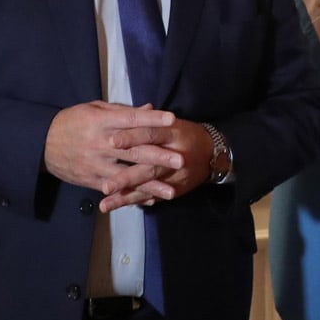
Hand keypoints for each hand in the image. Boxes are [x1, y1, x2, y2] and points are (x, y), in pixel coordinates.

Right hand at [43, 101, 179, 192]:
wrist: (41, 144)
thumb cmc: (72, 121)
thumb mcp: (95, 109)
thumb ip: (123, 111)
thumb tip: (150, 108)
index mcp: (102, 122)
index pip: (131, 120)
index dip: (152, 119)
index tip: (172, 119)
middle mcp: (100, 143)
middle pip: (133, 150)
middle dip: (158, 156)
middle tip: (181, 160)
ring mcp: (96, 164)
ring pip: (127, 175)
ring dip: (150, 184)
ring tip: (170, 191)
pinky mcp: (91, 180)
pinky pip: (115, 189)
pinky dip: (133, 195)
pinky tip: (151, 200)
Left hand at [97, 118, 214, 212]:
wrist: (213, 153)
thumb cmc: (184, 133)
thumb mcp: (169, 122)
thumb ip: (146, 120)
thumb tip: (119, 114)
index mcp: (173, 133)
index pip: (151, 133)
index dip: (132, 137)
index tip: (112, 141)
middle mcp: (176, 155)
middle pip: (149, 167)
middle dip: (127, 178)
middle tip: (106, 186)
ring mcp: (177, 175)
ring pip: (150, 186)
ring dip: (127, 195)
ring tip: (106, 203)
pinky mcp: (175, 188)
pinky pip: (153, 196)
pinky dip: (135, 201)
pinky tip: (116, 206)